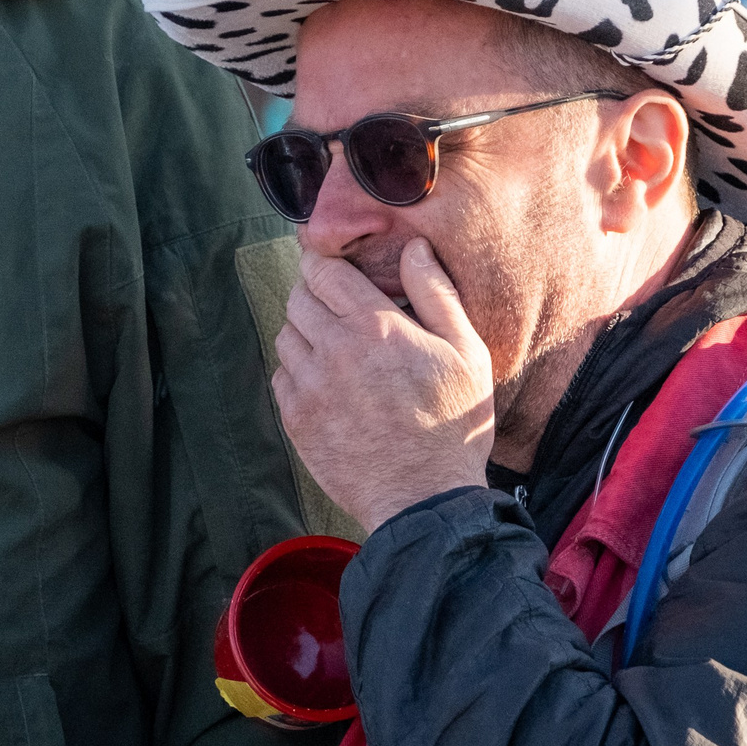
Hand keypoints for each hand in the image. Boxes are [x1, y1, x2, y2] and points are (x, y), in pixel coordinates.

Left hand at [272, 239, 495, 532]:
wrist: (425, 499)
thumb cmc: (453, 423)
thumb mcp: (465, 351)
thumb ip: (436, 292)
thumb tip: (414, 246)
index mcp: (373, 325)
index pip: (323, 270)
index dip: (325, 262)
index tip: (334, 268)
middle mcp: (332, 349)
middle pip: (298, 298)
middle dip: (315, 293)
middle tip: (338, 306)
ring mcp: (309, 387)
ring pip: (286, 336)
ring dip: (305, 331)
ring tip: (335, 345)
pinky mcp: (297, 421)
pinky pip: (281, 377)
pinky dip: (297, 371)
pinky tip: (327, 382)